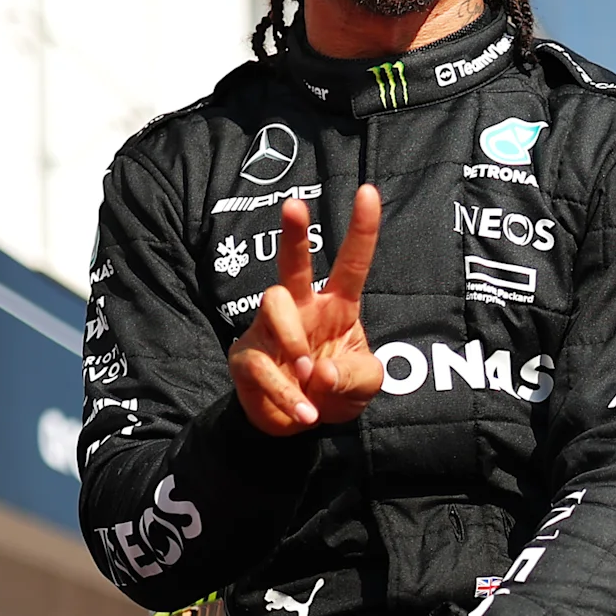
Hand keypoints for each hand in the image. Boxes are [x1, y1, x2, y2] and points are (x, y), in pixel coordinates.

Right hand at [229, 186, 386, 434]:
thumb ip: (354, 377)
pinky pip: (259, 363)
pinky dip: (284, 392)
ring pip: (272, 303)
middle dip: (294, 234)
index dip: (362, 229)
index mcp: (338, 307)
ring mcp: (270, 329)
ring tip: (307, 377)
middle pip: (294, 265)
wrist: (299, 425)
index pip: (352, 263)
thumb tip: (321, 372)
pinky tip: (303, 412)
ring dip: (293, 340)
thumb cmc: (336, 391)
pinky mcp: (247, 355)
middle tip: (295, 205)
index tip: (368, 191)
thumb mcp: (364, 386)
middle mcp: (302, 309)